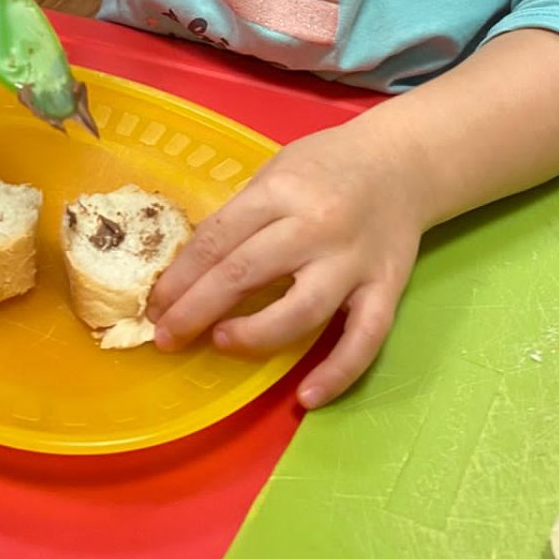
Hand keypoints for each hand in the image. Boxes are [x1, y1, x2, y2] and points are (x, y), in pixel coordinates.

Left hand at [147, 118, 431, 408]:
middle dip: (197, 310)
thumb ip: (242, 216)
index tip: (155, 306)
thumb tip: (191, 270)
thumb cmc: (328, 166)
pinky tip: (307, 398)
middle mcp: (316, 226)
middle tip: (167, 338)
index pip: (218, 239)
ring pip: (302, 310)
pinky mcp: (387, 288)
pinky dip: (337, 372)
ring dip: (255, 335)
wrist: (403, 160)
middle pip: (245, 272)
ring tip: (221, 343)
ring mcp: (353, 261)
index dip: (180, 278)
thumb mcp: (276, 172)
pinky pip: (364, 339)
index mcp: (282, 191)